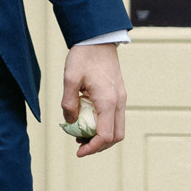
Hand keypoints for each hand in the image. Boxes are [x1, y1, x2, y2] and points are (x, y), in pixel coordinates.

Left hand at [61, 42, 126, 157]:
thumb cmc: (84, 56)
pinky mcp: (118, 94)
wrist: (98, 38)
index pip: (105, 136)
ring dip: (102, 136)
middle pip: (116, 137)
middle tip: (79, 146)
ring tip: (81, 134)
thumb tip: (70, 123)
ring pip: (118, 128)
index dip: (92, 148)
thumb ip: (69, 103)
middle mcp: (119, 102)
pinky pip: (115, 117)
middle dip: (99, 146)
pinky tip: (87, 120)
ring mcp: (121, 98)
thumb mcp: (70, 78)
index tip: (78, 152)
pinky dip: (104, 125)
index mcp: (108, 101)